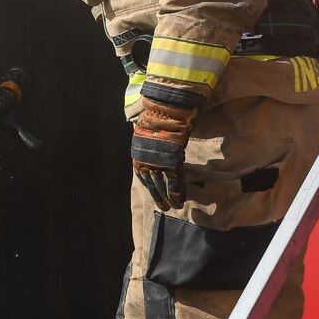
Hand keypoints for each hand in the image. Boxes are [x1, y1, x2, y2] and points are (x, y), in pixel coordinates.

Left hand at [131, 85, 201, 209]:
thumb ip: (150, 143)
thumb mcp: (146, 132)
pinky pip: (175, 182)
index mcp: (138, 156)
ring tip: (173, 207)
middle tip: (163, 207)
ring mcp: (158, 164)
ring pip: (163, 186)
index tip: (155, 194)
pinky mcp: (172, 163)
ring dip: (168, 198)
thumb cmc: (157, 117)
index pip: (143, 176)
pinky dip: (178, 192)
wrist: (165, 111)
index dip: (150, 187)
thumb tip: (155, 145)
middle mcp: (146, 162)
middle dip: (158, 197)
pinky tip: (180, 200)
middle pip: (151, 184)